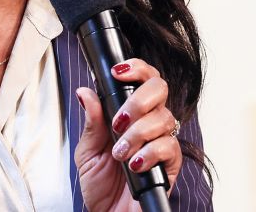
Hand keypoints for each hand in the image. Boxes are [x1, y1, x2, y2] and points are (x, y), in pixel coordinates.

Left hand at [74, 59, 182, 211]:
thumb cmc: (100, 187)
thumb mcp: (87, 151)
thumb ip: (92, 122)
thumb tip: (85, 92)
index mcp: (129, 114)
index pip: (142, 80)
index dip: (136, 69)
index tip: (118, 72)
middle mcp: (148, 123)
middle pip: (159, 89)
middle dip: (137, 101)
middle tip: (119, 121)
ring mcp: (161, 141)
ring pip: (162, 118)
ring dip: (137, 133)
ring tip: (120, 153)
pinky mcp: (170, 163)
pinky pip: (169, 147)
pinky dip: (149, 153)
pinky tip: (135, 164)